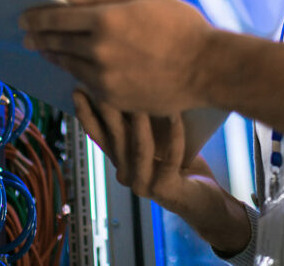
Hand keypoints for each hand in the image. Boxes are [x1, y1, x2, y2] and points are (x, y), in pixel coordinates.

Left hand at [19, 0, 213, 114]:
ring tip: (46, 50)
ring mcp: (105, 77)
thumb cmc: (181, 26)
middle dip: (38, 37)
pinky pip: (86, 84)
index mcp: (105, 19)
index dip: (36, 16)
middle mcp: (99, 49)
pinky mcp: (114, 98)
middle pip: (57, 42)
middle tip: (26, 35)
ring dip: (54, 56)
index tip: (24, 17)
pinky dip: (76, 74)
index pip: (56, 17)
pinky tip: (73, 68)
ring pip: (68, 65)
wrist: (208, 68)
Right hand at [73, 91, 250, 254]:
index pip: (98, 136)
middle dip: (110, 109)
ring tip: (144, 94)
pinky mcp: (165, 190)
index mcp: (120, 161)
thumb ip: (143, 124)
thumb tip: (135, 86)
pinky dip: (175, 135)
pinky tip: (177, 115)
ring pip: (139, 148)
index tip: (78, 89)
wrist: (205, 201)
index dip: (86, 114)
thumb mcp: (158, 140)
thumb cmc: (182, 165)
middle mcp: (125, 175)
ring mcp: (143, 185)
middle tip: (107, 83)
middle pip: (115, 138)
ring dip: (142, 120)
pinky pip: (171, 158)